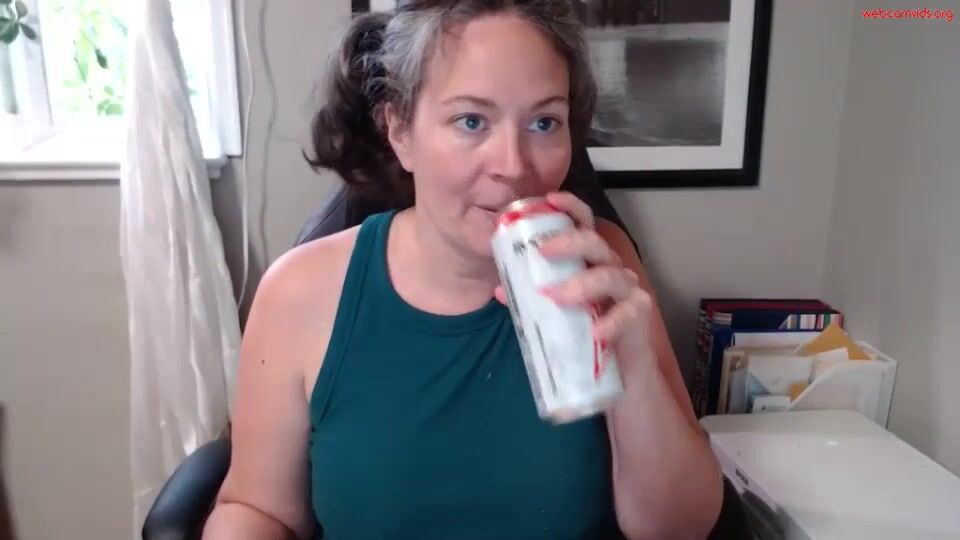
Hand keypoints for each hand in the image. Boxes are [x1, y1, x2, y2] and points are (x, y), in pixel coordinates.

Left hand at [493, 191, 653, 357]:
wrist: (616, 369)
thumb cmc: (583, 331)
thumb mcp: (552, 311)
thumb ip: (529, 298)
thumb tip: (499, 291)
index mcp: (587, 260)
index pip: (582, 223)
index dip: (570, 206)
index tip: (549, 199)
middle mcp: (609, 267)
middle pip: (594, 243)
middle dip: (569, 242)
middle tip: (543, 251)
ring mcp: (627, 289)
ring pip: (610, 276)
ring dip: (582, 284)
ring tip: (557, 298)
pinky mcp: (639, 314)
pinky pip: (628, 312)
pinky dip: (611, 321)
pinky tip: (596, 332)